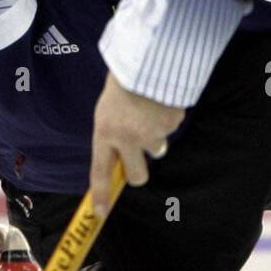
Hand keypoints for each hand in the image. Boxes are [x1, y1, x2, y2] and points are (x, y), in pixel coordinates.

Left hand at [89, 72, 184, 215]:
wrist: (147, 56)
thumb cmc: (123, 81)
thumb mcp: (107, 108)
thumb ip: (112, 133)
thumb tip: (117, 156)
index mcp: (106, 131)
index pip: (100, 171)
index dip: (100, 195)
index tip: (99, 213)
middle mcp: (128, 137)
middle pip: (137, 175)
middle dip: (140, 169)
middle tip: (139, 153)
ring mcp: (152, 132)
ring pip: (158, 150)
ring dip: (155, 136)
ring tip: (149, 111)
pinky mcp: (172, 123)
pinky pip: (171, 129)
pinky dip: (168, 119)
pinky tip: (160, 101)